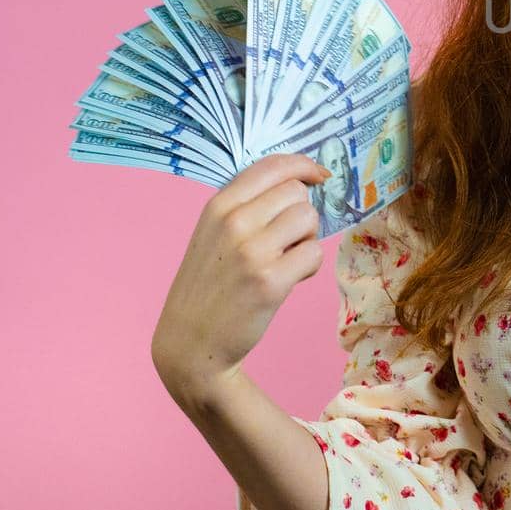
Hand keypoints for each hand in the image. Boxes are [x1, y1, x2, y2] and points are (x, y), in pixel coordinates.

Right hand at [151, 153, 331, 407]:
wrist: (191, 343)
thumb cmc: (209, 286)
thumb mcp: (213, 234)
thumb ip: (247, 206)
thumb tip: (300, 183)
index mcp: (218, 206)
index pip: (272, 166)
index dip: (303, 166)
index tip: (319, 175)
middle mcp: (234, 222)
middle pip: (297, 193)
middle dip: (302, 214)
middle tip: (287, 242)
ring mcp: (252, 251)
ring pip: (309, 219)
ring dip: (307, 240)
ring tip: (286, 261)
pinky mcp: (270, 281)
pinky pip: (314, 254)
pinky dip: (310, 267)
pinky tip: (290, 280)